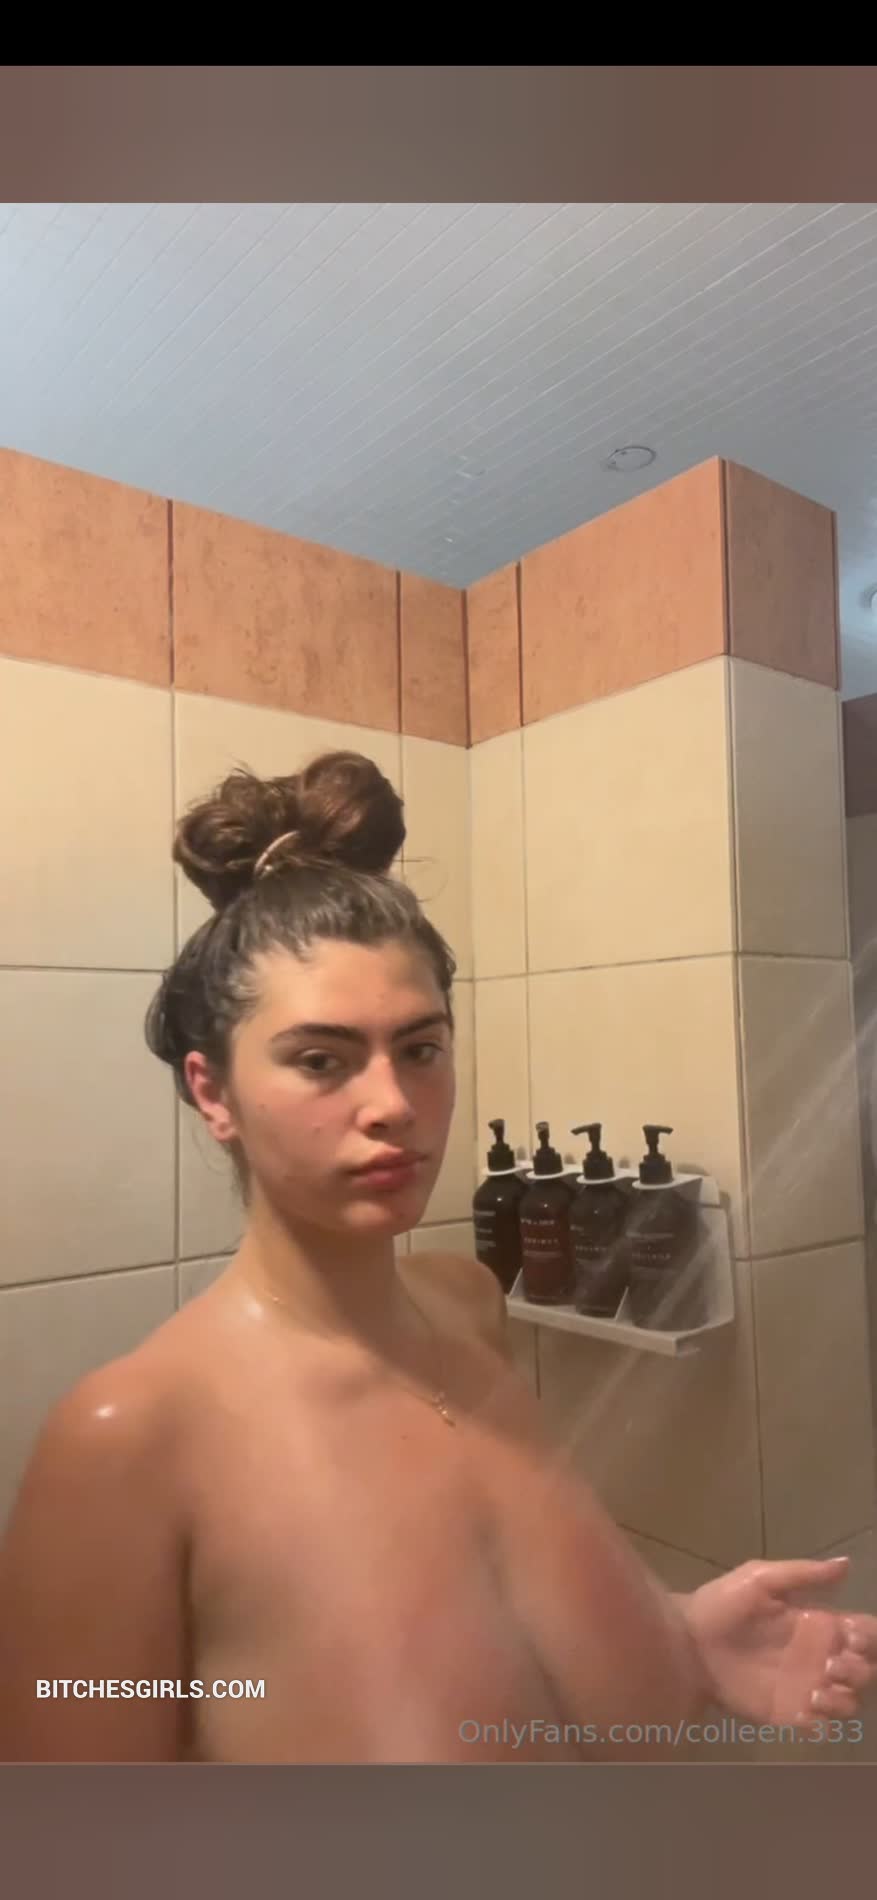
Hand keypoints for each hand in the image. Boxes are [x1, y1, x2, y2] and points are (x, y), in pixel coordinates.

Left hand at [681, 1557, 876, 1731]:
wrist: (687, 1641)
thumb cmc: (722, 1604)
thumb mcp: (761, 1579)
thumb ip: (804, 1573)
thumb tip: (846, 1563)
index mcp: (817, 1624)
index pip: (864, 1634)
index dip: (869, 1637)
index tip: (852, 1636)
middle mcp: (818, 1657)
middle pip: (865, 1670)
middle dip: (861, 1669)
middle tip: (834, 1663)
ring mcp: (805, 1687)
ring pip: (850, 1701)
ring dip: (846, 1696)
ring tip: (819, 1687)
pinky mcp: (789, 1713)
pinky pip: (823, 1726)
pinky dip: (827, 1719)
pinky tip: (809, 1704)